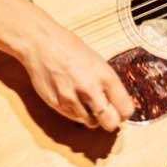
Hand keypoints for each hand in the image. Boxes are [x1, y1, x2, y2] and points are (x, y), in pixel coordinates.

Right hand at [19, 22, 135, 132]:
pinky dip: (76, 112)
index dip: (123, 112)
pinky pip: (73, 118)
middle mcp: (90, 89)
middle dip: (110, 121)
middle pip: (110, 123)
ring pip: (91, 123)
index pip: (126, 110)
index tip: (119, 109)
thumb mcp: (97, 61)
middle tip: (106, 113)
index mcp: (105, 75)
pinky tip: (72, 97)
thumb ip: (107, 83)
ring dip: (91, 116)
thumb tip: (116, 103)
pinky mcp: (57, 104)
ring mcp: (72, 98)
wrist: (40, 42)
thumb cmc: (69, 47)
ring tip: (85, 100)